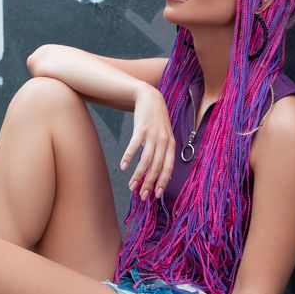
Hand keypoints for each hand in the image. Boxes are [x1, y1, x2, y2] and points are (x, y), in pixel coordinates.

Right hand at [121, 84, 174, 200]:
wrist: (150, 98)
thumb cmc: (156, 120)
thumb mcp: (165, 136)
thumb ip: (163, 152)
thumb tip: (159, 172)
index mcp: (170, 145)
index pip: (168, 168)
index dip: (162, 182)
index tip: (156, 195)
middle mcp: (163, 141)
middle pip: (156, 167)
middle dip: (149, 183)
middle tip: (141, 195)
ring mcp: (152, 135)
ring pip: (146, 160)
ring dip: (138, 175)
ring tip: (131, 185)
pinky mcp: (141, 129)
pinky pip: (134, 146)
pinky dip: (128, 157)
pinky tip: (123, 166)